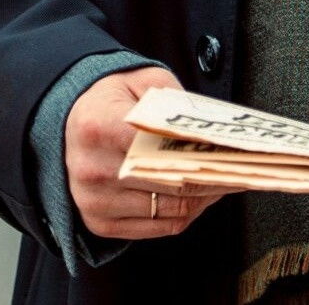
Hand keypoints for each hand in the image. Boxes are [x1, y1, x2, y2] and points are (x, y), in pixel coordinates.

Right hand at [64, 66, 236, 239]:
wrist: (68, 118)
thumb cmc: (109, 98)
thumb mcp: (144, 81)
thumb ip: (176, 103)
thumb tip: (213, 131)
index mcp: (98, 127)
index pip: (163, 153)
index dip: (204, 157)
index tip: (233, 155)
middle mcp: (92, 169)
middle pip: (172, 187)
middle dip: (212, 179)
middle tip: (239, 170)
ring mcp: (93, 201)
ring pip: (169, 212)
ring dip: (202, 200)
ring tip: (220, 181)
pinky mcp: (99, 222)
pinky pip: (157, 227)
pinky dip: (183, 214)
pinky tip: (196, 197)